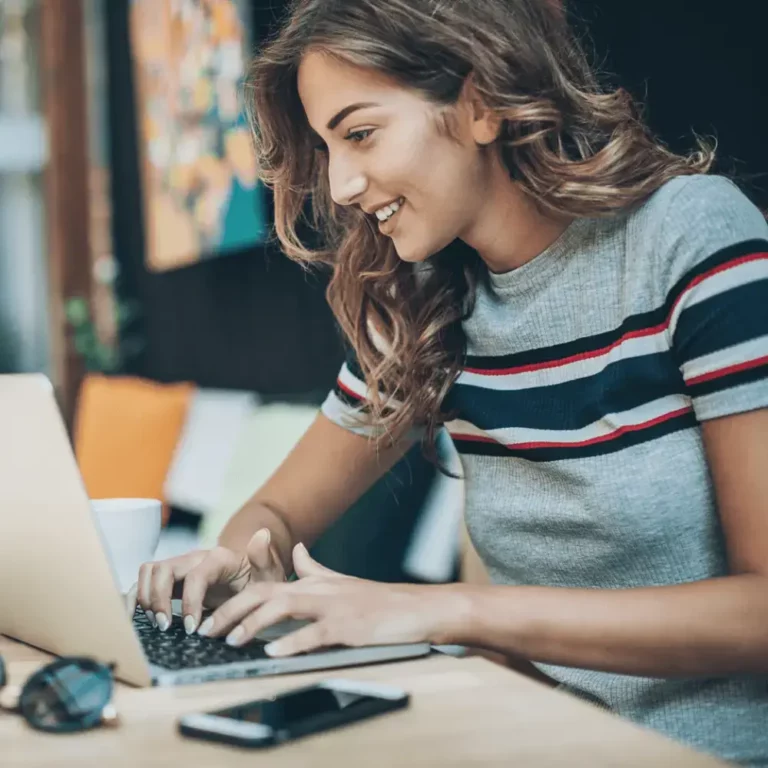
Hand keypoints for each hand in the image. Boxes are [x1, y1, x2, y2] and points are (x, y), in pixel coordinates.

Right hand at [125, 527, 285, 633]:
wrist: (250, 578)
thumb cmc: (257, 579)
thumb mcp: (268, 573)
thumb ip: (264, 558)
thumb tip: (263, 534)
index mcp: (218, 558)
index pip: (195, 575)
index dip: (190, 601)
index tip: (194, 628)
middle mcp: (194, 558)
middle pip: (163, 569)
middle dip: (159, 599)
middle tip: (167, 627)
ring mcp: (180, 567)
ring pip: (148, 572)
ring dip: (146, 598)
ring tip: (158, 624)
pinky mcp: (170, 579)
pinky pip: (143, 581)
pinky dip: (136, 597)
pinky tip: (137, 618)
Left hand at [195, 543, 466, 655]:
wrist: (414, 608)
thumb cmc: (376, 600)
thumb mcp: (340, 581)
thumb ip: (314, 567)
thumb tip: (297, 549)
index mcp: (312, 582)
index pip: (265, 585)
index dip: (234, 598)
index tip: (209, 614)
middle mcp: (318, 590)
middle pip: (265, 592)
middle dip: (231, 609)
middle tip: (206, 629)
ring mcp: (332, 607)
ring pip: (284, 608)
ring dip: (253, 623)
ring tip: (230, 640)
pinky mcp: (348, 626)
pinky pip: (314, 633)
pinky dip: (292, 642)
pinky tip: (272, 652)